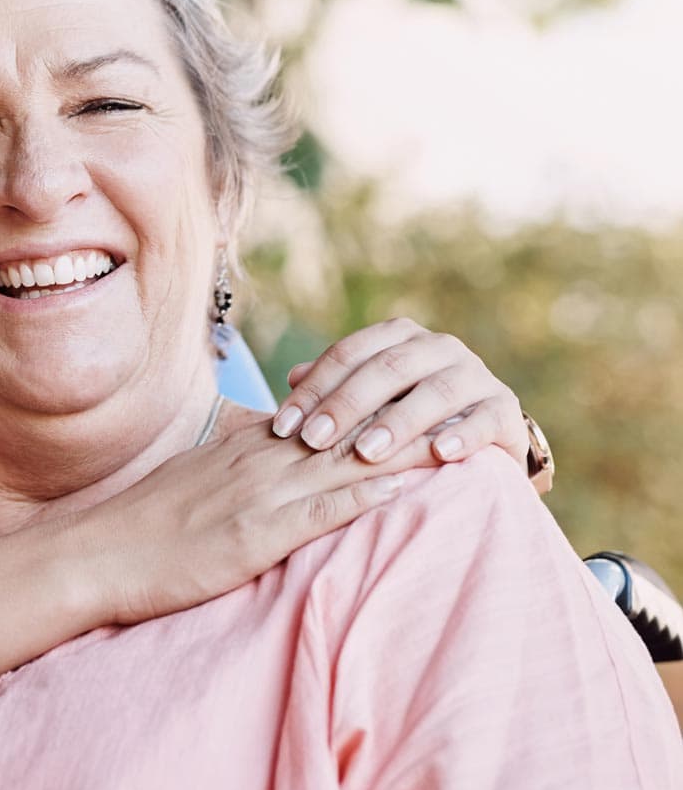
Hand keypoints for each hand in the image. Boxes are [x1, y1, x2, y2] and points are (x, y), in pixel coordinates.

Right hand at [81, 412, 422, 624]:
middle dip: (407, 417)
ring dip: (402, 450)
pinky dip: (363, 496)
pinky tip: (403, 489)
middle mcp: (261, 459)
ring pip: (344, 462)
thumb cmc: (147, 525)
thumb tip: (278, 459)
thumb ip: (241, 467)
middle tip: (462, 403)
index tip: (429, 395)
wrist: (100, 551)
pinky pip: (318, 510)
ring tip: (455, 438)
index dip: (381, 405)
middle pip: (349, 429)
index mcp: (250, 447)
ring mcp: (258, 494)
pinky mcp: (254, 534)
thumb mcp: (199, 481)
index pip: (329, 415)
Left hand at [269, 318, 528, 475]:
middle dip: (346, 405)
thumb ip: (335, 385)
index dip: (313, 389)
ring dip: (398, 422)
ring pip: (434, 392)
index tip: (283, 426)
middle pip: (386, 369)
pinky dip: (465, 434)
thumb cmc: (409, 411)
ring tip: (367, 452)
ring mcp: (475, 375)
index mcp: (399, 336)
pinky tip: (441, 453)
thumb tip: (292, 378)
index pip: (347, 355)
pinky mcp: (505, 408)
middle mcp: (438, 347)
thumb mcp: (372, 395)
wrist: (482, 431)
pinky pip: (485, 418)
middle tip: (314, 440)